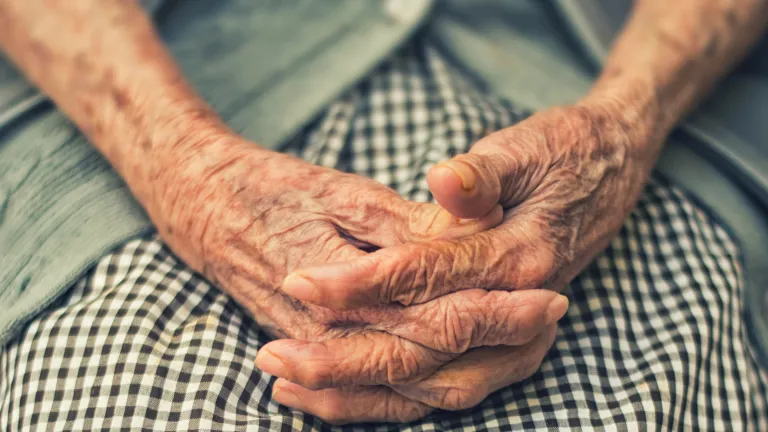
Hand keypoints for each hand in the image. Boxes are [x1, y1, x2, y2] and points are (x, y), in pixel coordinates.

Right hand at [150, 135, 568, 422]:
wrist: (203, 207)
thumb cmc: (272, 190)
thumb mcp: (340, 194)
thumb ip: (403, 230)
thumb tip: (468, 242)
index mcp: (343, 288)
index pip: (434, 316)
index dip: (497, 311)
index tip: (549, 298)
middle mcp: (332, 333)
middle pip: (429, 359)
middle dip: (499, 344)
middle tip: (552, 322)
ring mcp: (321, 349)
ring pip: (406, 389)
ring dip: (469, 373)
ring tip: (523, 350)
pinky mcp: (315, 351)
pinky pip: (372, 397)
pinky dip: (418, 395)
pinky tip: (454, 384)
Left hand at [269, 103, 652, 422]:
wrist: (610, 170)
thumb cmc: (562, 154)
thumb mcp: (524, 150)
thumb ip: (482, 174)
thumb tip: (446, 180)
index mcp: (519, 256)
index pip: (426, 278)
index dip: (360, 282)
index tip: (300, 280)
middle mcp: (519, 310)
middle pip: (423, 348)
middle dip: (345, 355)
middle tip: (274, 354)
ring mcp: (515, 337)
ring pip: (430, 384)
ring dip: (359, 390)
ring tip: (290, 384)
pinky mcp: (503, 347)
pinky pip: (445, 387)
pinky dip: (391, 397)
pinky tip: (341, 393)